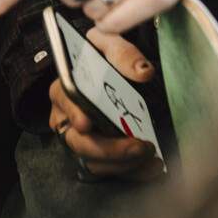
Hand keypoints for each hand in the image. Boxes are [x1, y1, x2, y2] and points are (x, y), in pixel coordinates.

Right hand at [48, 29, 162, 179]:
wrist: (110, 73)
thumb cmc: (103, 57)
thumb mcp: (109, 44)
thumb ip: (123, 53)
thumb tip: (143, 72)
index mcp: (64, 89)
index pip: (64, 103)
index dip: (73, 114)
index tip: (87, 123)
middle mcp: (67, 120)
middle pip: (78, 142)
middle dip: (110, 149)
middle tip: (140, 146)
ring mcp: (80, 141)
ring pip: (94, 163)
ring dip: (124, 165)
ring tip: (152, 158)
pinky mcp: (97, 157)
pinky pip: (110, 172)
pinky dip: (132, 173)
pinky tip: (153, 168)